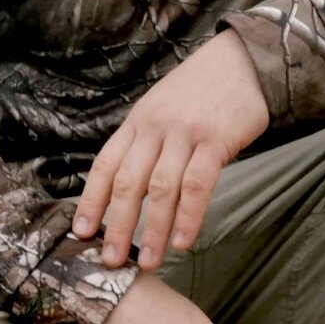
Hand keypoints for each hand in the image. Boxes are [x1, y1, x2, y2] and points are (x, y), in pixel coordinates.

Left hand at [72, 32, 270, 268]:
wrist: (242, 61)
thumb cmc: (202, 91)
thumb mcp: (162, 108)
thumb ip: (146, 142)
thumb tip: (129, 187)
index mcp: (137, 122)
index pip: (105, 165)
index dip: (91, 201)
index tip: (81, 233)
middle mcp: (154, 127)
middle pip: (128, 182)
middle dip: (117, 225)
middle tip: (111, 261)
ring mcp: (184, 133)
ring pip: (160, 188)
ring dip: (152, 230)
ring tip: (148, 262)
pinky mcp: (215, 140)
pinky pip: (197, 185)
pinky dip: (188, 216)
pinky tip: (182, 241)